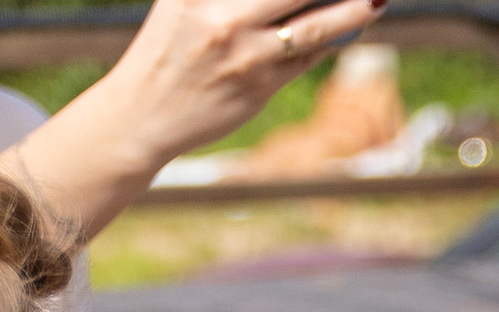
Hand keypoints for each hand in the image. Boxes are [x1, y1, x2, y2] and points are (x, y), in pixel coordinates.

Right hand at [58, 0, 386, 198]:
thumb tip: (281, 0)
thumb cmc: (166, 49)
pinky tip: (354, 23)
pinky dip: (334, 38)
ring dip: (351, 11)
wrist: (144, 113)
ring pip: (313, 25)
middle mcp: (222, 16)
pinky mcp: (259, 86)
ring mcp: (244, 53)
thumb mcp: (181, 1)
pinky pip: (308, 58)